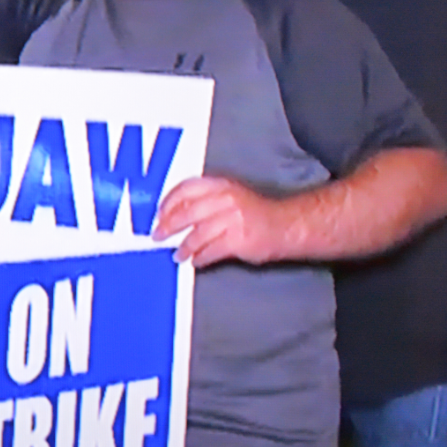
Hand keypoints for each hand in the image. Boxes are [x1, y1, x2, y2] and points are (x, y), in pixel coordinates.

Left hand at [153, 177, 289, 267]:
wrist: (287, 225)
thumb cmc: (255, 213)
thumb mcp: (230, 195)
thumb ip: (204, 200)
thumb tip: (175, 214)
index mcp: (221, 186)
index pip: (185, 189)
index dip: (168, 203)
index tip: (159, 214)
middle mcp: (225, 199)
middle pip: (186, 213)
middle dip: (168, 226)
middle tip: (159, 235)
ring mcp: (232, 219)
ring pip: (196, 235)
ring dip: (184, 247)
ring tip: (178, 254)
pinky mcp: (238, 240)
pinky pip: (210, 251)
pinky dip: (200, 258)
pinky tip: (196, 261)